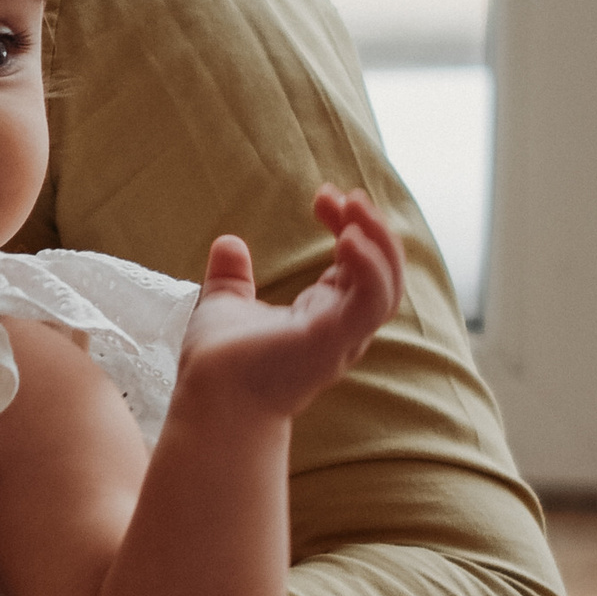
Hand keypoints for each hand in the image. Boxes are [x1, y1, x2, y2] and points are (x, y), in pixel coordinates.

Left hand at [178, 186, 404, 421]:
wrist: (207, 400)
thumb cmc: (219, 366)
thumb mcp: (225, 306)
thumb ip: (232, 277)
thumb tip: (228, 242)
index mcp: (324, 316)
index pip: (356, 264)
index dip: (348, 225)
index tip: (323, 196)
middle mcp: (342, 328)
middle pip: (382, 272)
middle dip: (370, 228)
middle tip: (346, 195)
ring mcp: (342, 337)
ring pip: (388, 287)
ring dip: (379, 242)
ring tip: (355, 207)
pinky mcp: (334, 342)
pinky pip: (370, 303)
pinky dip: (369, 268)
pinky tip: (348, 238)